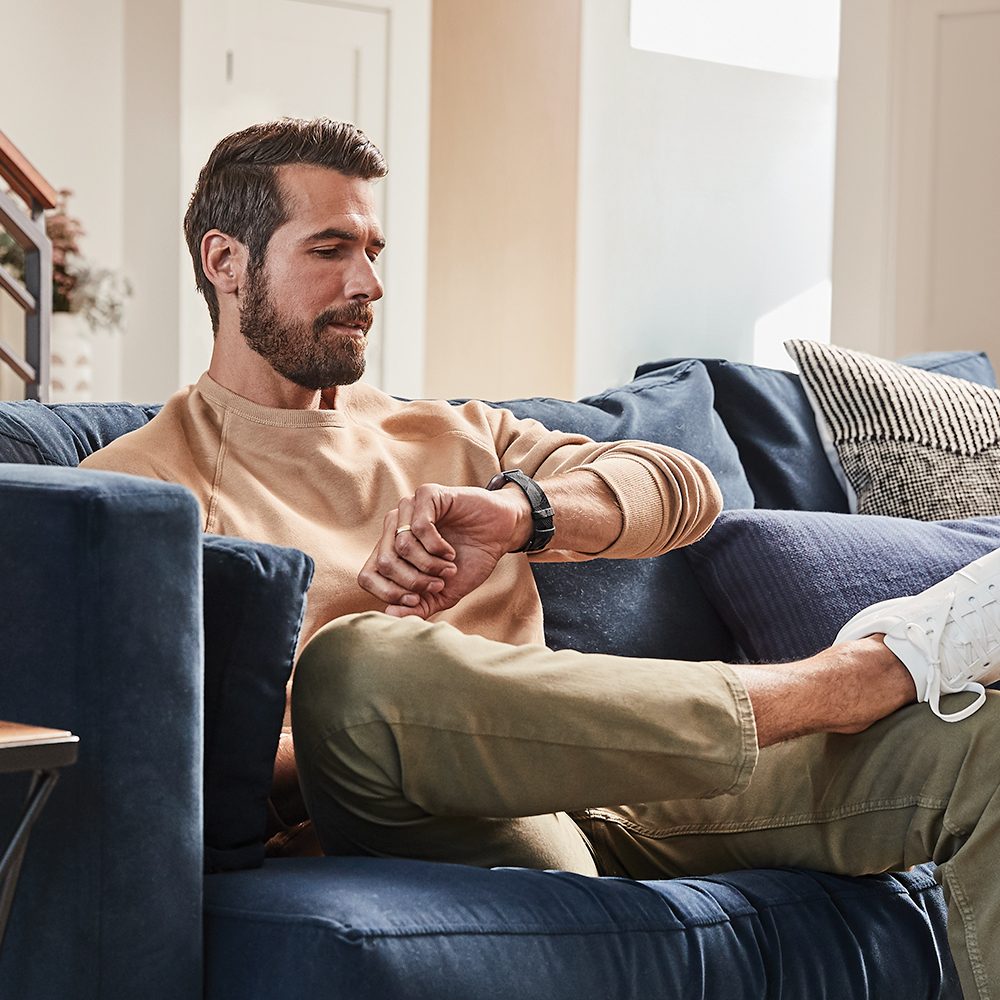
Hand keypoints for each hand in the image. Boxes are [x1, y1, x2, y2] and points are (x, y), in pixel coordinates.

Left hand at [357, 483, 530, 617]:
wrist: (500, 534)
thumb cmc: (471, 560)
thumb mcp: (444, 592)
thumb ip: (418, 606)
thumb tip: (390, 615)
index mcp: (391, 550)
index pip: (368, 575)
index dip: (389, 593)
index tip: (417, 599)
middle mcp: (394, 527)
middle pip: (384, 562)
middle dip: (413, 581)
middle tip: (438, 584)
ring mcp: (408, 508)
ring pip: (401, 546)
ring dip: (429, 564)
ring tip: (449, 568)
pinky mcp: (426, 495)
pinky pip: (418, 527)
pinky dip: (436, 547)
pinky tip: (449, 552)